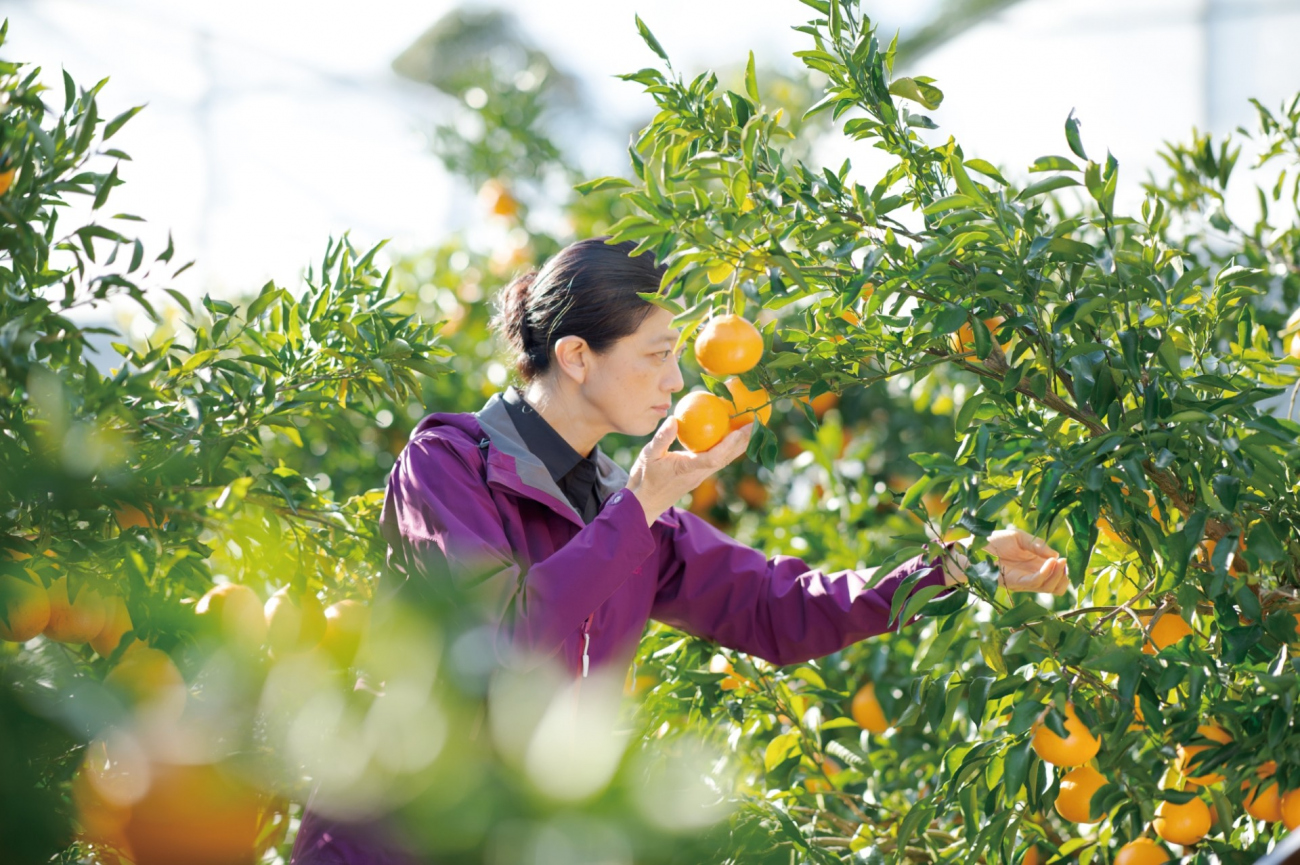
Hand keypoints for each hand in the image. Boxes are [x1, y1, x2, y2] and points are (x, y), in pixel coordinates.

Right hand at [625, 417, 752, 525]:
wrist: (644, 502)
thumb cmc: (644, 478)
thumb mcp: (647, 455)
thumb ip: (662, 438)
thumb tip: (675, 419)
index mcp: (687, 469)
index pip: (712, 458)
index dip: (728, 445)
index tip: (740, 431)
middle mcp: (698, 474)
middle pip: (726, 458)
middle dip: (743, 442)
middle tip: (757, 424)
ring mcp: (700, 476)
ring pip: (725, 460)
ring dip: (740, 445)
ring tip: (752, 428)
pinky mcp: (699, 476)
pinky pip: (718, 460)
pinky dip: (728, 448)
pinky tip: (732, 436)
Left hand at [938, 528, 1068, 594]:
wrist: (974, 545)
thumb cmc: (995, 541)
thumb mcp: (1020, 538)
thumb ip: (1038, 545)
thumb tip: (1056, 554)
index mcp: (1035, 566)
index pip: (1057, 576)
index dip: (1065, 571)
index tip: (1068, 560)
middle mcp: (1031, 576)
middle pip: (1056, 587)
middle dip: (1065, 577)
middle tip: (1065, 563)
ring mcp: (1024, 581)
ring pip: (1049, 587)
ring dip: (1058, 575)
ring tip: (1060, 561)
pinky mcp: (1014, 582)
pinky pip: (1035, 582)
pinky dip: (1045, 574)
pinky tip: (1051, 562)